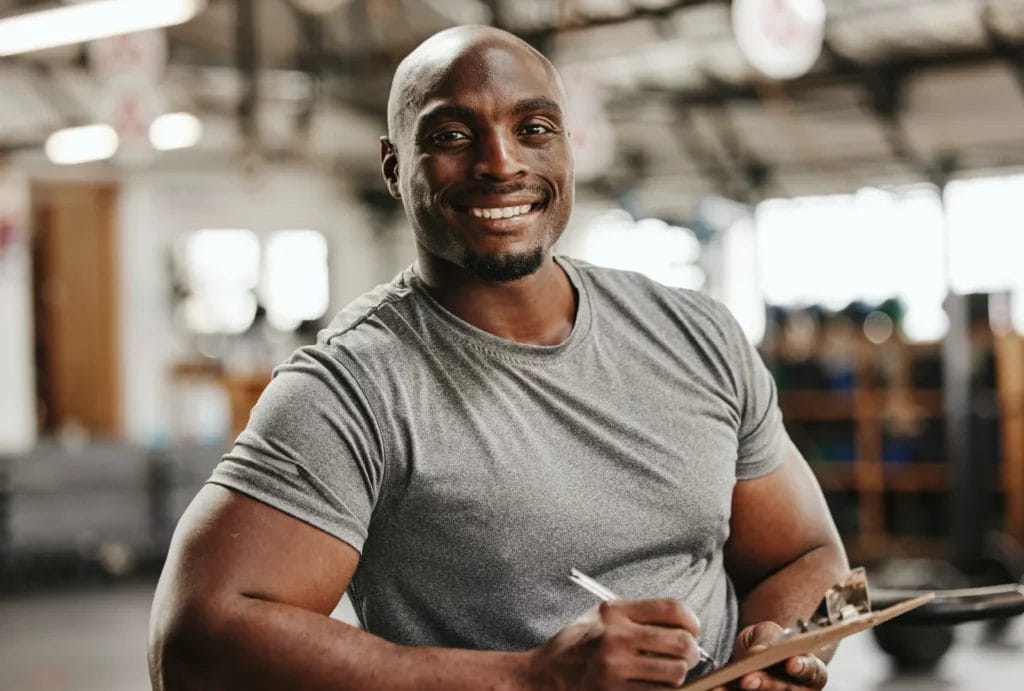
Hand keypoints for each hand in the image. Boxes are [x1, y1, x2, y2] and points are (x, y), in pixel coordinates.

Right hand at [526, 598, 703, 689]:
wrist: (543, 675)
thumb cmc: (577, 645)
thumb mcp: (601, 618)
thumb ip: (637, 617)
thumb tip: (684, 626)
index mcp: (615, 612)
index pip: (672, 609)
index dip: (691, 620)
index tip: (693, 629)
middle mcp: (616, 636)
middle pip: (681, 642)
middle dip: (692, 650)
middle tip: (688, 655)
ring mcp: (615, 667)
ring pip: (676, 672)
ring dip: (678, 674)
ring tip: (667, 672)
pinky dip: (663, 690)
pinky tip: (653, 684)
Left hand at [711, 622, 827, 690]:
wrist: (755, 656)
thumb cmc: (767, 642)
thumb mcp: (768, 632)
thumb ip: (768, 640)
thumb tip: (759, 653)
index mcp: (810, 670)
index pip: (812, 671)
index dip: (802, 667)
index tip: (791, 663)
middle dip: (766, 685)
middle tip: (747, 680)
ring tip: (722, 687)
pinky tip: (716, 689)